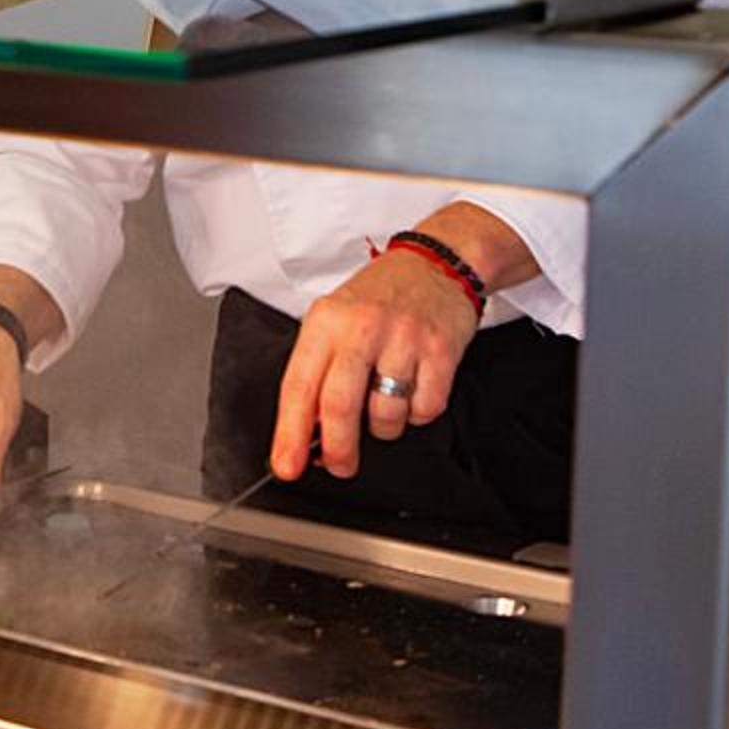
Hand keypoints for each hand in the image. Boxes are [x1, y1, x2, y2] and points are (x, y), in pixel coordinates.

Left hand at [272, 248, 480, 481]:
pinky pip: (425, 409)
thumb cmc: (379, 297)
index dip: (289, 433)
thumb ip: (318, 370)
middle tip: (339, 466)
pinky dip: (418, 414)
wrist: (436, 263)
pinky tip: (413, 390)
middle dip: (337, 449)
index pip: (298, 386)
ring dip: (384, 428)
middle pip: (340, 405)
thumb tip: (306, 431)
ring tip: (384, 405)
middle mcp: (363, 328)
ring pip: (386, 414)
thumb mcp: (334, 320)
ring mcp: (404, 338)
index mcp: (326, 322)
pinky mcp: (441, 350)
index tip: (287, 465)